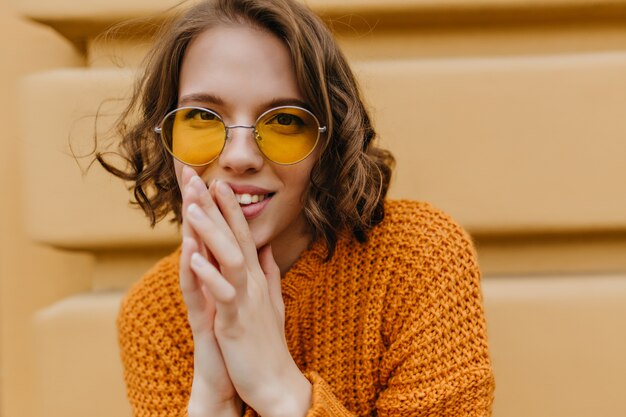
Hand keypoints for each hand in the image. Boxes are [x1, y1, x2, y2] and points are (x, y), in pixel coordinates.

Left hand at [185, 171, 311, 416]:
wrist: (276, 382)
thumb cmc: (269, 343)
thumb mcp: (271, 302)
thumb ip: (268, 274)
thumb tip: (264, 250)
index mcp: (257, 278)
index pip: (243, 235)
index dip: (229, 209)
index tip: (216, 183)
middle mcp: (253, 283)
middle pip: (234, 237)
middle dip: (216, 207)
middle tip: (199, 177)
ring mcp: (246, 300)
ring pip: (229, 258)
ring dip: (211, 232)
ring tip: (192, 207)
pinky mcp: (236, 322)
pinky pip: (223, 294)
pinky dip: (209, 275)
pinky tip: (193, 257)